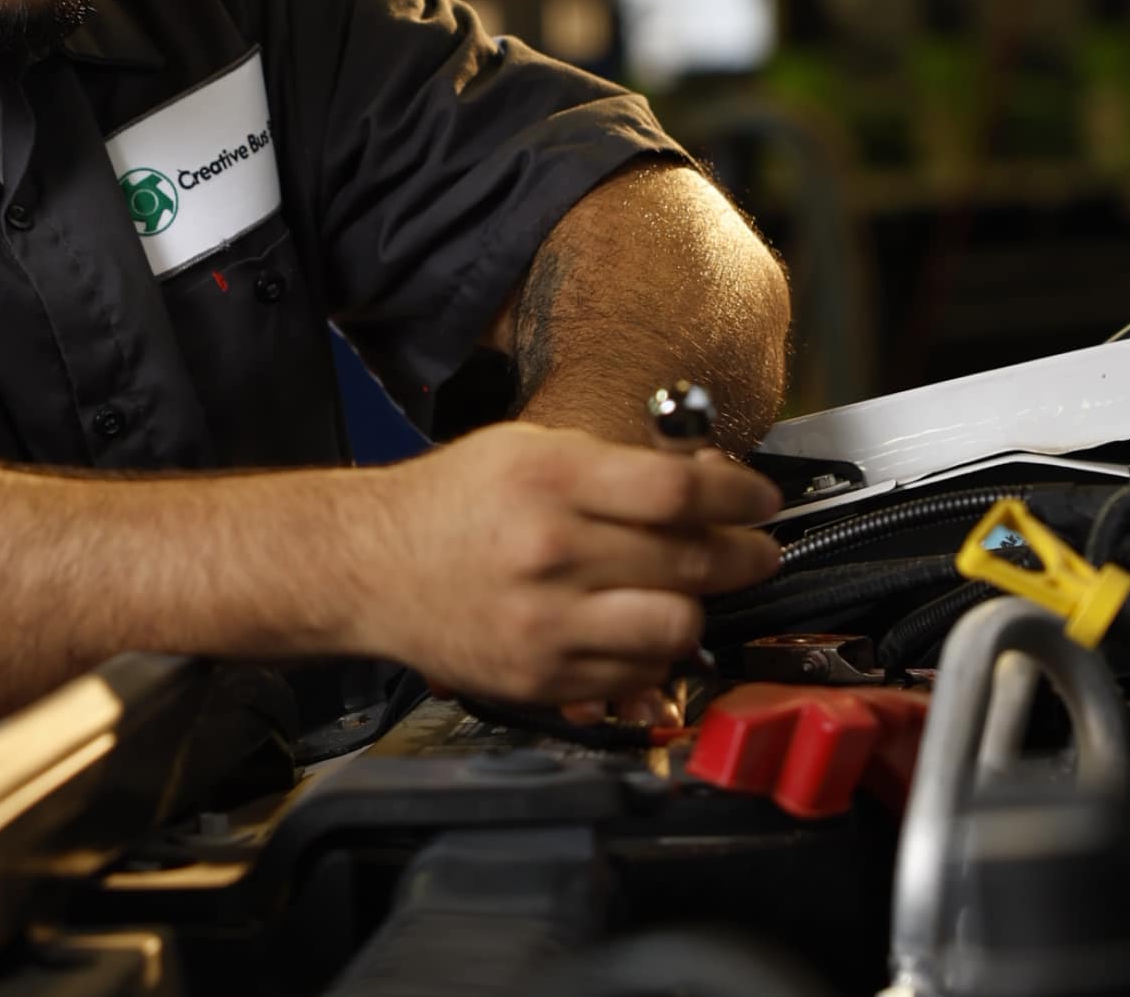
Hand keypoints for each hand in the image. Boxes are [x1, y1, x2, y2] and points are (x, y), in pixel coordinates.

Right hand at [346, 423, 780, 704]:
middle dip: (745, 553)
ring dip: (697, 607)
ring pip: (677, 625)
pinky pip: (636, 674)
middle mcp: (550, 552)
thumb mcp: (524, 451)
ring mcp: (545, 622)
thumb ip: (610, 465)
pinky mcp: (540, 677)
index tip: (761, 498)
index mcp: (547, 481)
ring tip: (689, 591)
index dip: (739, 493)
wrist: (368, 566)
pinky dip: (651, 651)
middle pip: (692, 558)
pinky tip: (637, 626)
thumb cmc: (451, 503)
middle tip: (756, 549)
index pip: (678, 489)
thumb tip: (701, 480)